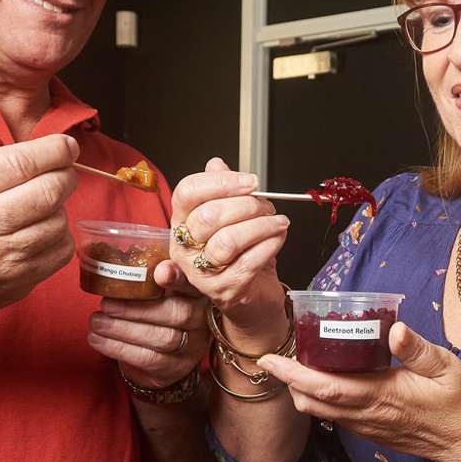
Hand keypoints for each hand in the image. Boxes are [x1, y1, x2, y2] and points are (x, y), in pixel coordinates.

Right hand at [0, 134, 78, 328]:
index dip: (54, 150)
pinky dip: (58, 237)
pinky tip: (41, 231)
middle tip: (62, 172)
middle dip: (64, 175)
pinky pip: (59, 253)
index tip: (65, 146)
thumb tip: (35, 155)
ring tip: (42, 205)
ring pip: (58, 222)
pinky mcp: (14, 284)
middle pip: (48, 191)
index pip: (22, 162)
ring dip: (59, 207)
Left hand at [87, 263, 209, 390]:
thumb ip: (148, 278)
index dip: (179, 278)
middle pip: (178, 313)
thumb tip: (114, 259)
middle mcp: (201, 322)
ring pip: (161, 338)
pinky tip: (97, 339)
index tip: (160, 271)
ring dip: (122, 329)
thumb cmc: (155, 316)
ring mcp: (191, 348)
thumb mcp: (158, 295)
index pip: (194, 285)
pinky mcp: (174, 369)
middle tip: (105, 304)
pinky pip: (146, 358)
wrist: (163, 362)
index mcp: (198, 295)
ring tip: (96, 321)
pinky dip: (117, 347)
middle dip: (137, 308)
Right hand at [169, 157, 290, 333]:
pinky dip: (270, 245)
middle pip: (209, 216)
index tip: (250, 181)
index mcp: (181, 223)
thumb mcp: (231, 217)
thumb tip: (216, 163)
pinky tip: (279, 238)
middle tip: (268, 207)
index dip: (220, 182)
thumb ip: (222, 190)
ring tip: (279, 222)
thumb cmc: (241, 254)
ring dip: (261, 226)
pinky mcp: (225, 291)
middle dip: (246, 205)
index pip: (187, 192)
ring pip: (228, 241)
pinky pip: (249, 262)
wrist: (253, 298)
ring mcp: (202, 273)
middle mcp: (184, 249)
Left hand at [255, 323, 460, 461]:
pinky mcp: (373, 434)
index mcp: (383, 396)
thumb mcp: (449, 368)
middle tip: (281, 354)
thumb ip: (419, 349)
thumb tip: (395, 328)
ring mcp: (369, 428)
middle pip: (312, 403)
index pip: (326, 387)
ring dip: (304, 391)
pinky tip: (330, 380)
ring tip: (302, 363)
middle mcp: (368, 416)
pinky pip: (337, 418)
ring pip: (321, 413)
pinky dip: (322, 400)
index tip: (269, 359)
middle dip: (290, 381)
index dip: (293, 374)